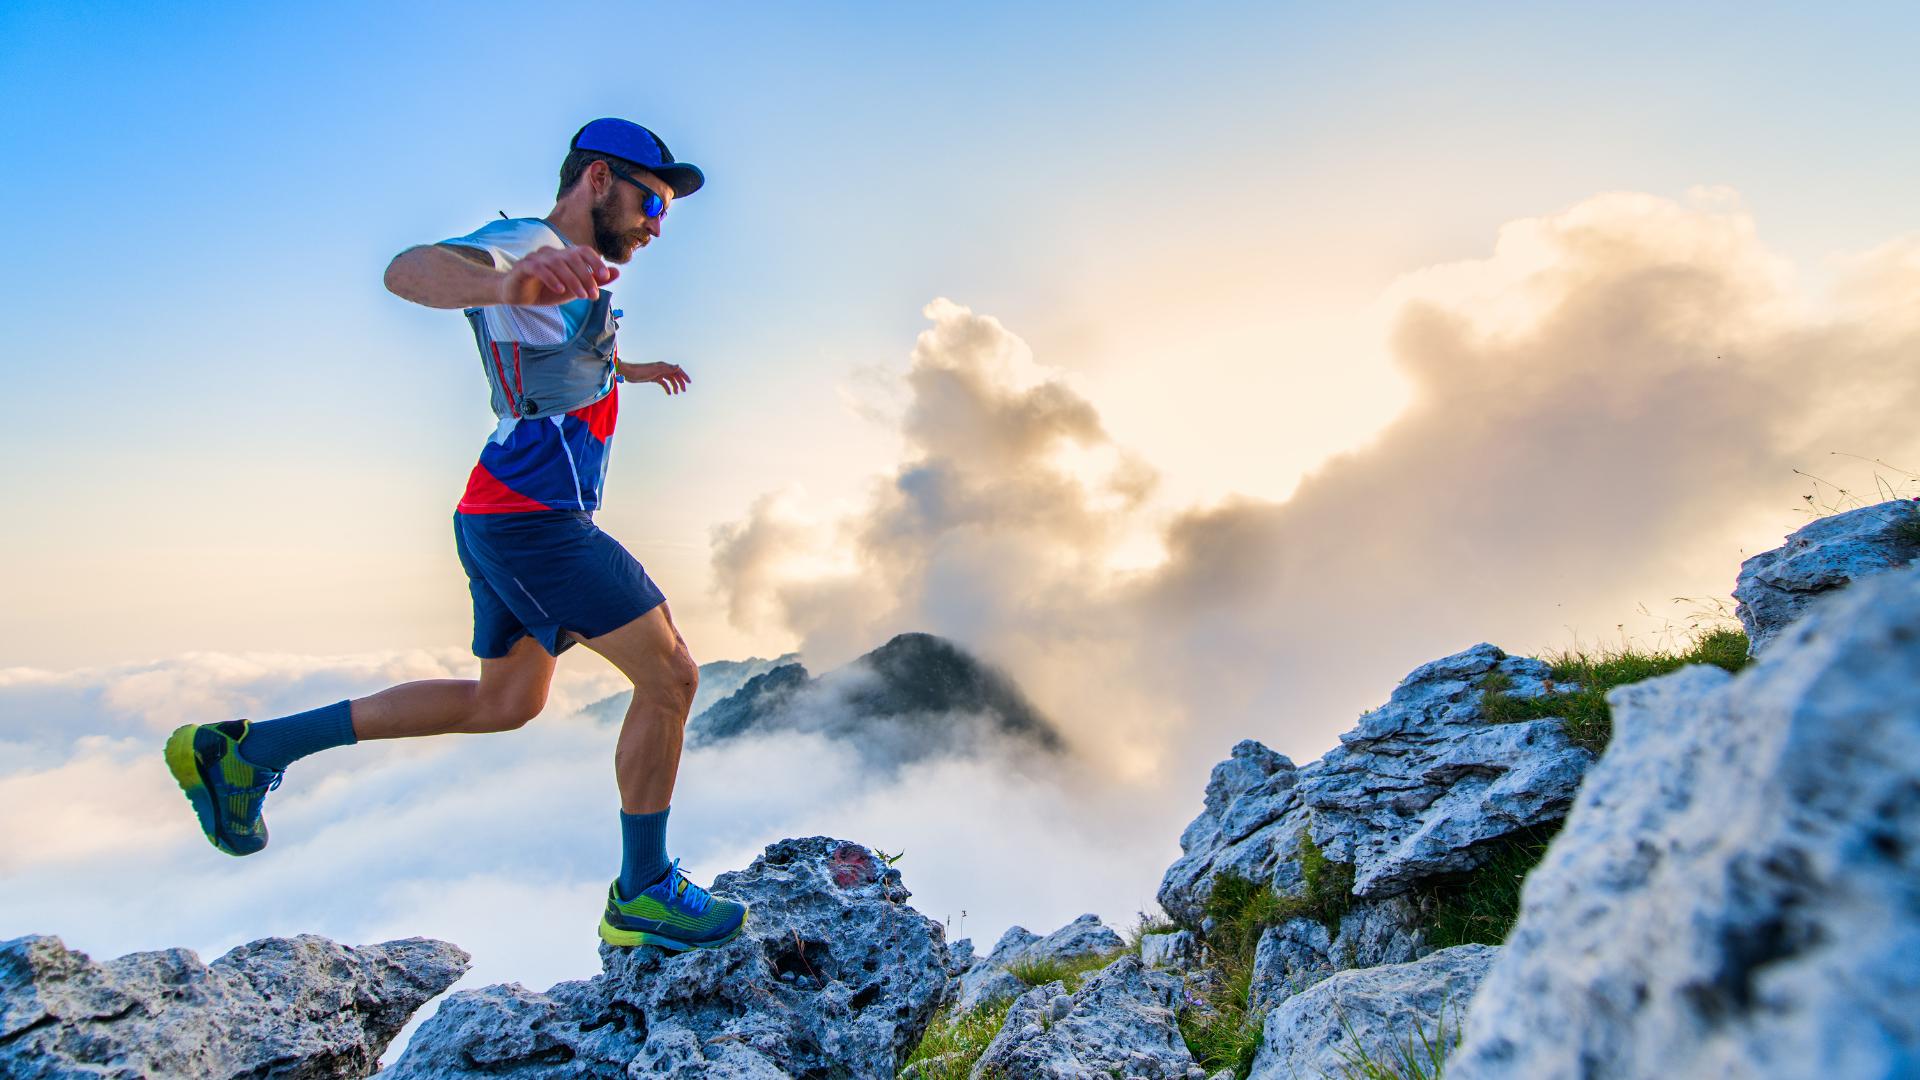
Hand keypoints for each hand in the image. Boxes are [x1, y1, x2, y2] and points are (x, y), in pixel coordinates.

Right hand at [497, 247, 618, 305]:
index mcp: (564, 255)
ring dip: (573, 280)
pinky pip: (539, 268)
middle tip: (593, 295)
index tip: (605, 276)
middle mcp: (551, 252)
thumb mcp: (573, 289)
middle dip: (586, 276)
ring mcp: (536, 257)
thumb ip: (593, 281)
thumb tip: (616, 272)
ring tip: (581, 296)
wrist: (516, 295)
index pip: (583, 251)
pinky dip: (552, 278)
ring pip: (558, 263)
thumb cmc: (546, 291)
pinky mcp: (524, 266)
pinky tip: (560, 290)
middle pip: (572, 257)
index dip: (595, 261)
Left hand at [619, 360, 690, 394]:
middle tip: (684, 390)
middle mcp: (662, 369)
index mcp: (663, 366)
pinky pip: (663, 383)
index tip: (689, 383)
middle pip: (674, 375)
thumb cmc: (640, 371)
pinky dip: (667, 387)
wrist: (628, 373)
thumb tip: (678, 366)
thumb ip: (667, 368)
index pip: (677, 370)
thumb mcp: (655, 370)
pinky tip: (669, 393)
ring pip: (669, 379)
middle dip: (680, 382)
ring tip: (677, 393)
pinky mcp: (653, 378)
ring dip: (674, 386)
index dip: (684, 376)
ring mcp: (657, 373)